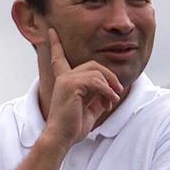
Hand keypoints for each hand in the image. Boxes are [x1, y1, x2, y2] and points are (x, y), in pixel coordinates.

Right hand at [41, 28, 122, 144]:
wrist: (62, 138)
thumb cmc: (73, 127)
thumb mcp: (90, 109)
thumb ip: (98, 97)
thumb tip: (111, 92)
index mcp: (64, 81)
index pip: (59, 59)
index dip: (56, 44)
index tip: (51, 31)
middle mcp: (63, 77)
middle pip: (92, 65)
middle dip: (109, 76)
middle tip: (118, 90)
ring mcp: (66, 80)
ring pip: (97, 73)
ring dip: (110, 87)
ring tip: (113, 100)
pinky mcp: (71, 85)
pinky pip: (97, 82)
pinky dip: (108, 91)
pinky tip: (111, 101)